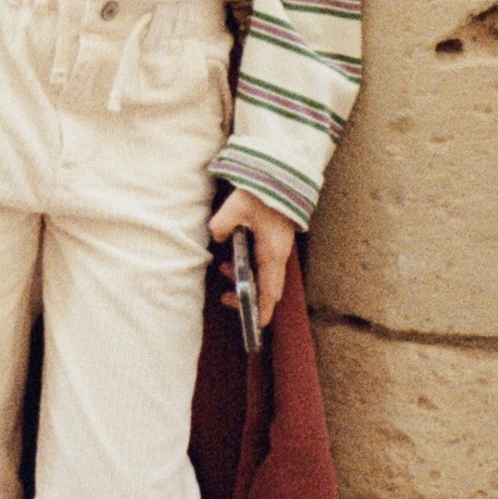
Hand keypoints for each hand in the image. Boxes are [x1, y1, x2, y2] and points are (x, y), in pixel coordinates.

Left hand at [207, 188, 295, 328]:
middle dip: (249, 296)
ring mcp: (278, 247)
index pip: (270, 289)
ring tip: (225, 270)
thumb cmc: (263, 191)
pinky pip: (262, 262)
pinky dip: (248, 266)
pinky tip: (233, 257)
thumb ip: (223, 225)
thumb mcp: (237, 206)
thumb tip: (217, 236)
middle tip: (227, 298)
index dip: (264, 309)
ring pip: (263, 274)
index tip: (257, 326)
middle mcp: (278, 253)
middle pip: (268, 286)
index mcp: (272, 251)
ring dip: (245, 277)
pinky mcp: (273, 239)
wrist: (281, 173)